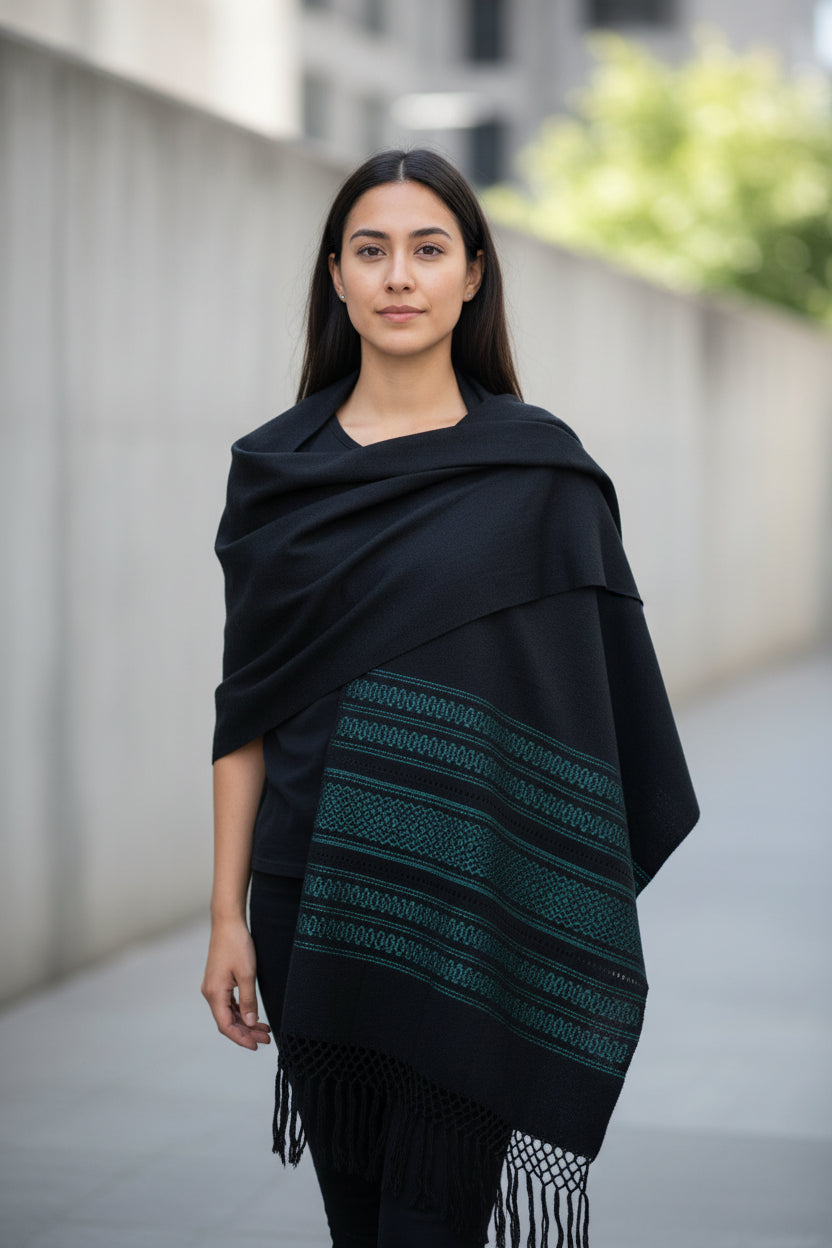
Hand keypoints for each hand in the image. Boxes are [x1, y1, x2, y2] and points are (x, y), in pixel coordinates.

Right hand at [201, 917, 271, 1050]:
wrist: (227, 923)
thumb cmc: (236, 945)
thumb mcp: (247, 974)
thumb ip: (248, 1000)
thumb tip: (250, 1022)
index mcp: (214, 993)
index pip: (226, 1025)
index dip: (240, 1038)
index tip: (256, 1045)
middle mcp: (210, 992)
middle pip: (227, 1021)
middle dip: (246, 1032)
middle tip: (266, 1039)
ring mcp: (213, 987)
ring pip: (228, 1013)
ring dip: (245, 1022)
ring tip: (264, 1029)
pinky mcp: (218, 981)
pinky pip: (228, 1002)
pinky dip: (240, 1010)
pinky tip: (253, 1014)